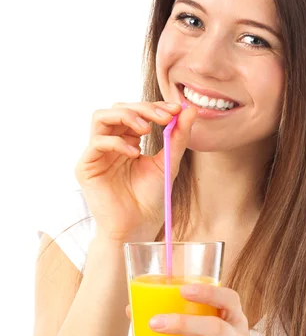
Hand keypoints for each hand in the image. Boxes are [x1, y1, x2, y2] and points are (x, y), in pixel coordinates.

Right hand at [74, 100, 197, 241]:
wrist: (138, 228)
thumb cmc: (151, 199)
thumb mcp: (168, 163)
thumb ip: (177, 137)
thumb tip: (190, 109)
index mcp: (127, 140)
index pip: (136, 112)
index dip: (155, 107)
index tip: (177, 110)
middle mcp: (110, 143)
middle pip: (118, 108)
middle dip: (143, 108)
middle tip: (165, 117)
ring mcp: (96, 154)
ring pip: (101, 117)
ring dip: (126, 116)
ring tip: (147, 129)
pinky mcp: (86, 167)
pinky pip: (96, 142)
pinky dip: (117, 142)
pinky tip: (135, 153)